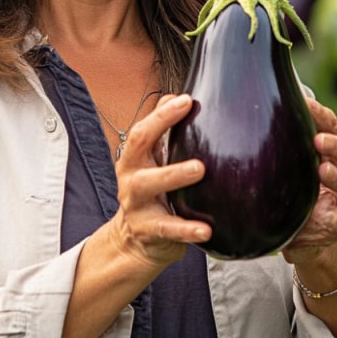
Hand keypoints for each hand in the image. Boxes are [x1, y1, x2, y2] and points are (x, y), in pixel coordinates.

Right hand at [105, 94, 211, 270]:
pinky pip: (167, 229)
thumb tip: (176, 96)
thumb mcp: (153, 162)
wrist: (134, 240)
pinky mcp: (147, 231)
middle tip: (192, 127)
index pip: (142, 130)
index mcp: (133, 158)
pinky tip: (206, 230)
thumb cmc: (152, 190)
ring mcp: (135, 205)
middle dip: (160, 129)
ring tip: (200, 169)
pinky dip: (186, 230)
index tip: (186, 100)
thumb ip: (162, 131)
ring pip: (148, 185)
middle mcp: (130, 177)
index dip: (162, 114)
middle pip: (136, 149)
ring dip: (174, 175)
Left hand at [282, 99, 336, 264]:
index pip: (331, 125)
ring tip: (322, 170)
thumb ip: (284, 144)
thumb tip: (255, 116)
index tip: (305, 105)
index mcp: (335, 149)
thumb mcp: (289, 167)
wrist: (302, 234)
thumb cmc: (296, 192)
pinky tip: (325, 195)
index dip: (320, 115)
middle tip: (319, 140)